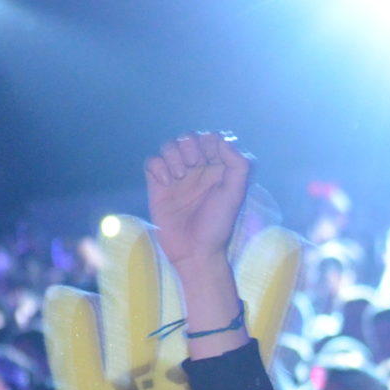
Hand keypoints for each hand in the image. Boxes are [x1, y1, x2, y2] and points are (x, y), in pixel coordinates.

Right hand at [146, 132, 252, 274]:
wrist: (194, 250)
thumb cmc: (217, 224)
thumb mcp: (235, 194)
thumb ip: (237, 164)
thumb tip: (222, 140)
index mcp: (217, 169)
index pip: (211, 139)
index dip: (209, 142)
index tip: (211, 158)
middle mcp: (197, 170)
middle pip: (188, 138)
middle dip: (189, 145)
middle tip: (194, 164)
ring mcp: (176, 177)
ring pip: (168, 146)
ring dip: (173, 154)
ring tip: (179, 176)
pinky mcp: (158, 185)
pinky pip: (152, 162)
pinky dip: (158, 167)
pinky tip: (166, 183)